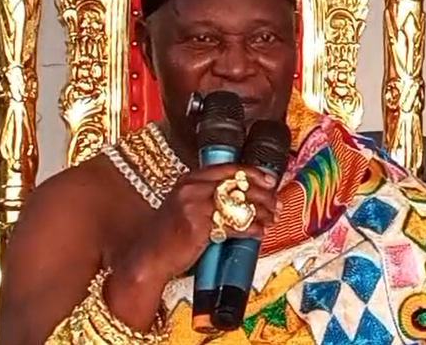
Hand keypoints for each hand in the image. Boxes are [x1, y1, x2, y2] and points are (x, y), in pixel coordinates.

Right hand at [136, 164, 279, 279]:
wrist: (149, 256)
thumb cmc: (169, 234)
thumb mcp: (184, 205)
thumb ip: (207, 196)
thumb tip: (241, 196)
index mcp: (189, 179)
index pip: (228, 168)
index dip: (252, 173)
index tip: (269, 180)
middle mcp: (192, 188)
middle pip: (237, 185)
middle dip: (262, 195)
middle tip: (276, 204)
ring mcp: (194, 206)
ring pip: (238, 204)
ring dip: (261, 213)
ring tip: (272, 219)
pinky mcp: (199, 227)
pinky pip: (234, 225)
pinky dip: (251, 229)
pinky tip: (260, 233)